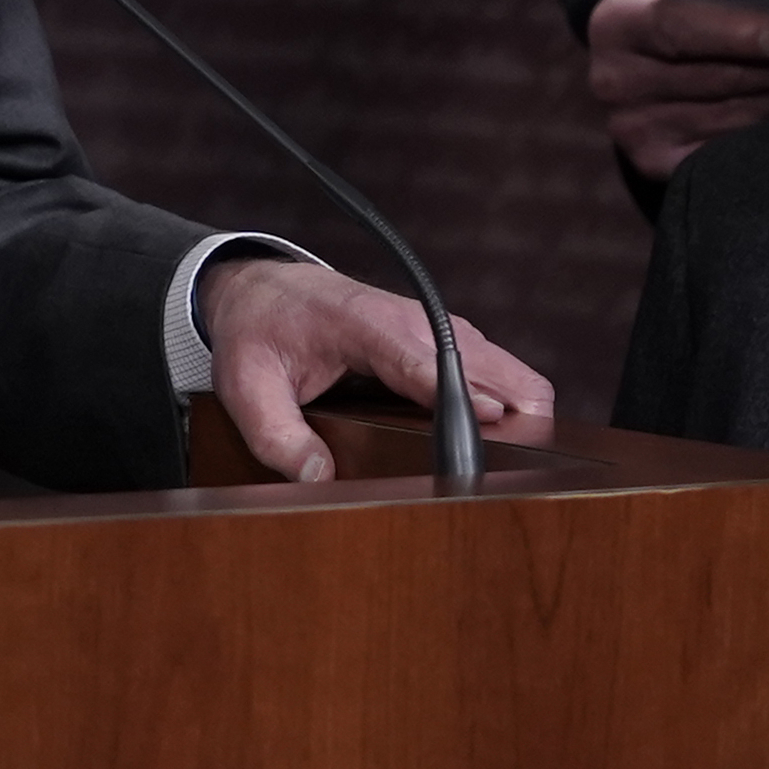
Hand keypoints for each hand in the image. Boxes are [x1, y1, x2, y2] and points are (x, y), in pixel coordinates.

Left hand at [197, 255, 554, 482]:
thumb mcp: (245, 387)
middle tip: (517, 468)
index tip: (492, 418)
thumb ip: (276, 436)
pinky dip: (512, 402)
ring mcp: (436, 329)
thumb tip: (316, 478)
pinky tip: (508, 441)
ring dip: (520, 409)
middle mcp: (413, 322)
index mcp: (366, 326)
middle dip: (512, 412)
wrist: (262, 289)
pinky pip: (497, 371)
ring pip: (506, 369)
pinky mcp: (445, 341)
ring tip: (523, 463)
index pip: (425, 361)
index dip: (460, 391)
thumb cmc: (257, 332)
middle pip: (490, 364)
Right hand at [586, 0, 768, 178]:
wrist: (637, 66)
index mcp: (616, 26)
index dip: (728, 33)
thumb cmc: (676, 10)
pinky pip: (730, 151)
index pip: (673, 28)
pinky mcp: (658, 165)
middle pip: (716, 78)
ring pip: (733, 117)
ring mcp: (636, 130)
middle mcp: (615, 83)